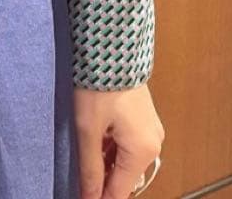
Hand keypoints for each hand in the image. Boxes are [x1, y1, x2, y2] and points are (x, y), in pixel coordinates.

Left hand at [74, 83, 164, 198]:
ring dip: (105, 164)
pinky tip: (92, 144)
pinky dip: (110, 148)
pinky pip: (127, 144)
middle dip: (102, 182)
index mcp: (143, 150)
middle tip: (78, 181)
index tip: (83, 198)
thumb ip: (89, 167)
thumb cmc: (100, 84)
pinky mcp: (142, 117)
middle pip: (125, 176)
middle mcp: (153, 143)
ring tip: (81, 162)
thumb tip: (89, 196)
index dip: (99, 198)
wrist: (112, 47)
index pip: (120, 191)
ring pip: (125, 160)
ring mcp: (150, 129)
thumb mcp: (88, 129)